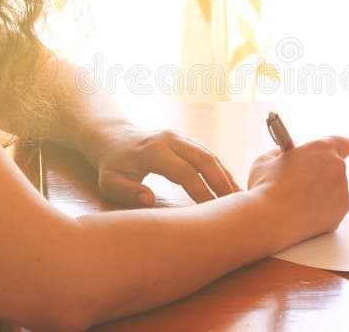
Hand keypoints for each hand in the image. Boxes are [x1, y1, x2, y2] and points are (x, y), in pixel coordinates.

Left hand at [81, 124, 240, 206]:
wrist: (113, 136)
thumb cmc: (112, 165)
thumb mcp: (109, 182)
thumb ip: (127, 192)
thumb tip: (149, 199)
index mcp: (154, 150)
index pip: (184, 172)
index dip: (201, 192)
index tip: (212, 212)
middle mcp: (171, 140)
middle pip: (205, 159)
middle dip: (222, 183)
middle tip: (237, 206)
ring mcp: (180, 137)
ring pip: (210, 155)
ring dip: (225, 176)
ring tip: (239, 199)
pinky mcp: (186, 141)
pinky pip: (207, 155)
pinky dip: (220, 171)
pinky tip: (229, 187)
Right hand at [248, 135, 348, 250]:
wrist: (267, 221)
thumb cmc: (264, 188)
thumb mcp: (267, 159)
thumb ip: (283, 153)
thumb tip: (287, 155)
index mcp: (322, 149)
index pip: (342, 143)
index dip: (333, 149)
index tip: (321, 156)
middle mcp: (337, 168)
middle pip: (336, 169)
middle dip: (321, 174)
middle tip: (301, 181)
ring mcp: (342, 193)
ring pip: (334, 191)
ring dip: (320, 194)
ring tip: (295, 202)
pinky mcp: (339, 215)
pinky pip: (331, 211)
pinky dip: (320, 213)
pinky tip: (300, 215)